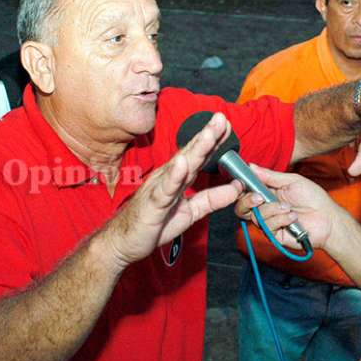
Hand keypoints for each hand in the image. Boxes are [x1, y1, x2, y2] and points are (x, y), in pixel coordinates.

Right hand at [108, 112, 242, 266]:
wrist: (124, 242)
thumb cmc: (154, 224)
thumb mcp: (191, 212)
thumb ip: (212, 199)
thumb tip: (237, 188)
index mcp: (178, 178)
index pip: (198, 156)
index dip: (214, 140)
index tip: (228, 125)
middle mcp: (169, 178)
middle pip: (191, 154)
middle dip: (207, 136)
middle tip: (221, 118)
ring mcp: (159, 188)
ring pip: (180, 167)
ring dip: (195, 150)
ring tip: (209, 134)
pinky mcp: (152, 204)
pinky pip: (165, 189)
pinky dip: (174, 176)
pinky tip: (182, 163)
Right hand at [234, 165, 350, 249]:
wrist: (327, 218)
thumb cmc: (313, 198)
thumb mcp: (292, 181)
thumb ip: (270, 176)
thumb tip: (251, 166)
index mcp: (267, 193)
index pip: (245, 192)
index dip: (240, 188)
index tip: (241, 183)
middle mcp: (265, 208)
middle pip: (242, 208)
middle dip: (248, 201)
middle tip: (259, 197)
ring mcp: (269, 222)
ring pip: (256, 216)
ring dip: (273, 210)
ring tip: (289, 207)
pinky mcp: (274, 235)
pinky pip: (267, 227)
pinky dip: (280, 219)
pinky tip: (293, 217)